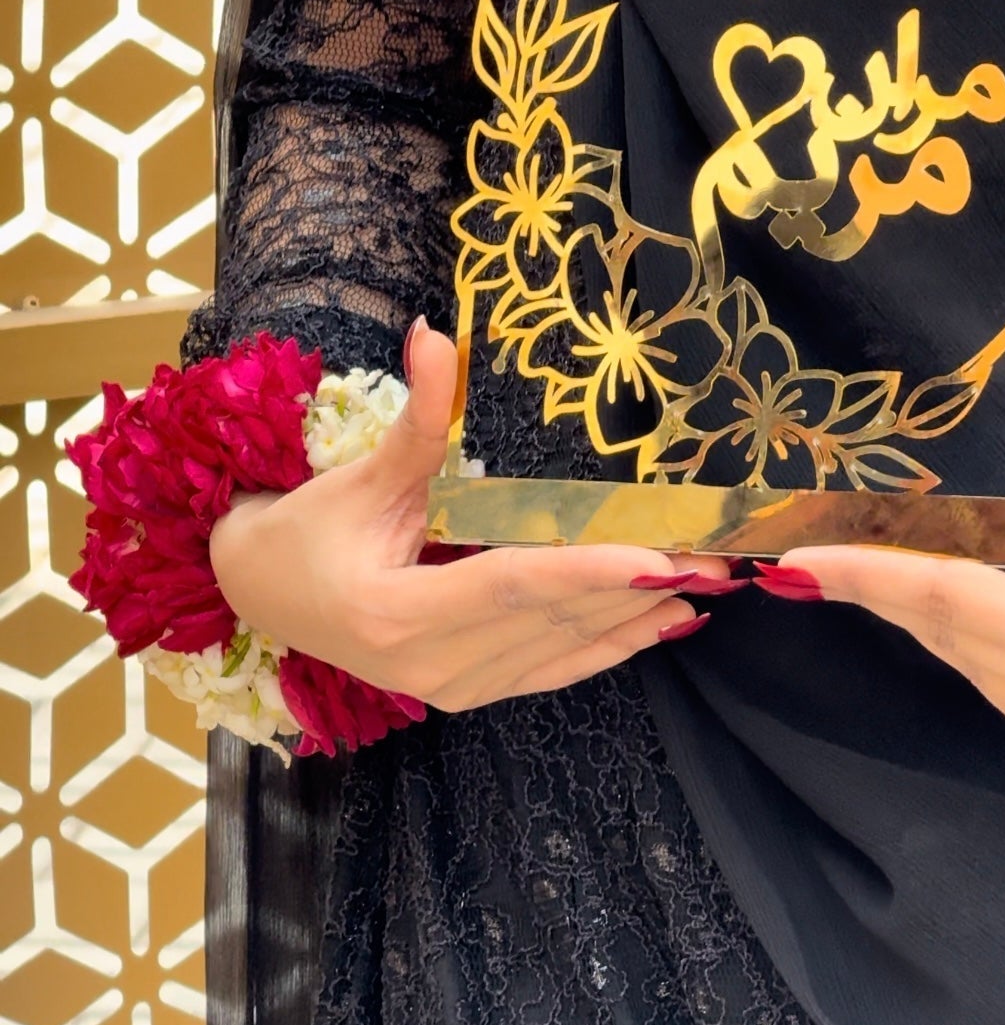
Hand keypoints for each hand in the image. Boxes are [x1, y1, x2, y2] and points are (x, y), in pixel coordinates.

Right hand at [211, 321, 736, 711]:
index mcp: (397, 615)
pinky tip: (665, 622)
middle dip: (640, 587)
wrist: (264, 597)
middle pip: (552, 620)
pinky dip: (612, 644)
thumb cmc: (307, 533)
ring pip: (564, 648)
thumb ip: (416, 419)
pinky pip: (554, 668)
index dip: (586, 570)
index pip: (510, 587)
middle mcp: (431, 667)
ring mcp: (453, 687)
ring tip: (711, 582)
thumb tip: (435, 334)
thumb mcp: (360, 475)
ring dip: (640, 615)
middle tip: (720, 558)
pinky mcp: (470, 690)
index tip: (656, 556)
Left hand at [770, 367, 1004, 793]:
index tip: (800, 562)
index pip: (953, 601)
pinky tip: (973, 622)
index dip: (872, 575)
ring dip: (940, 626)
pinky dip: (991, 661)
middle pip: (961, 642)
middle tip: (828, 556)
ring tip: (888, 576)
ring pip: (988, 680)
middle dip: (892, 594)